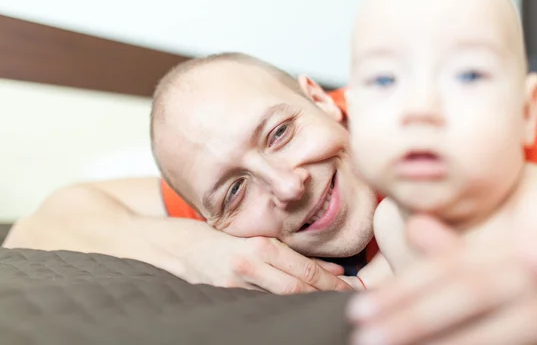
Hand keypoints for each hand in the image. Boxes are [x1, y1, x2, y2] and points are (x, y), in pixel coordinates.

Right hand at [180, 227, 351, 293]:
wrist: (172, 248)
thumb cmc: (216, 238)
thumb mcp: (255, 238)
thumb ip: (290, 253)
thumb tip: (333, 269)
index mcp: (259, 247)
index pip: (305, 268)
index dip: (332, 281)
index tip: (352, 286)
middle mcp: (249, 267)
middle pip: (298, 288)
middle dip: (326, 296)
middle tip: (350, 300)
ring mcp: (235, 288)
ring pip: (282, 301)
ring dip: (308, 304)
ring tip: (330, 307)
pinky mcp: (225, 300)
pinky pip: (261, 307)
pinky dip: (283, 310)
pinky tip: (299, 311)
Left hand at [346, 215, 536, 344]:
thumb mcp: (514, 260)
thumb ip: (467, 251)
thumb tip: (416, 227)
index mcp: (520, 247)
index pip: (453, 265)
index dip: (405, 288)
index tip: (361, 309)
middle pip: (471, 289)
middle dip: (414, 316)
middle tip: (365, 337)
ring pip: (504, 328)